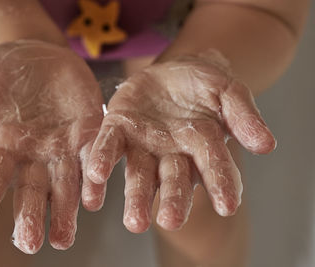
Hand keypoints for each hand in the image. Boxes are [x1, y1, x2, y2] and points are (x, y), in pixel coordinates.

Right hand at [0, 40, 105, 252]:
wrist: (41, 55)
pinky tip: (93, 200)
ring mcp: (62, 146)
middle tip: (29, 243)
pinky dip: (94, 179)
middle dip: (29, 216)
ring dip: (65, 211)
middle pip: (31, 190)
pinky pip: (93, 158)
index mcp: (3, 145)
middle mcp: (33, 154)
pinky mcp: (88, 132)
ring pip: (64, 185)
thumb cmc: (4, 69)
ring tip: (62, 239)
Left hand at [87, 55, 274, 231]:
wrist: (173, 71)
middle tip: (170, 221)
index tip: (228, 205)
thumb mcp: (228, 91)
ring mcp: (143, 144)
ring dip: (136, 198)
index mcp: (202, 145)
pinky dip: (102, 162)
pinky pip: (108, 147)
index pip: (214, 167)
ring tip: (134, 222)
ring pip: (139, 175)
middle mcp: (172, 153)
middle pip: (173, 180)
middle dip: (173, 200)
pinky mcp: (118, 129)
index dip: (222, 184)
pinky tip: (94, 177)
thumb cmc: (204, 84)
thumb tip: (266, 144)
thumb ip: (243, 115)